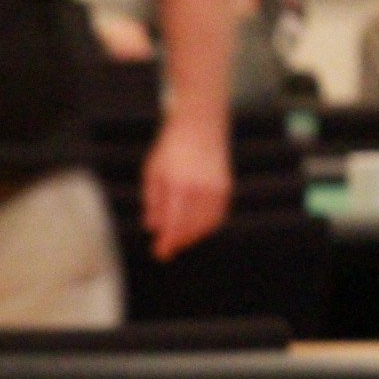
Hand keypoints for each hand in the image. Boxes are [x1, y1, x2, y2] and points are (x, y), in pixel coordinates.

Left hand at [143, 115, 231, 259]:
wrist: (200, 125)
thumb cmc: (171, 148)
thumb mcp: (153, 172)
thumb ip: (152, 201)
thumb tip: (152, 227)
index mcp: (179, 185)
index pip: (174, 223)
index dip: (167, 242)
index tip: (160, 253)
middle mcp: (201, 189)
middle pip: (190, 228)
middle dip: (178, 242)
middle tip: (166, 250)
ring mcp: (216, 189)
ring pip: (205, 225)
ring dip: (191, 237)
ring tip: (178, 240)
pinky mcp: (226, 187)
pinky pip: (217, 216)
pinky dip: (206, 227)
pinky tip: (194, 229)